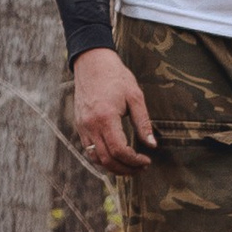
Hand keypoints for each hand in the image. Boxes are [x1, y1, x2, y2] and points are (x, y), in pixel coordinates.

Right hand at [73, 46, 154, 172]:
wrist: (91, 62)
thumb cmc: (115, 76)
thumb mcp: (135, 96)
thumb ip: (143, 123)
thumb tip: (152, 145)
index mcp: (106, 118)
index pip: (119, 151)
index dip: (134, 161)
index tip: (147, 161)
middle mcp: (91, 125)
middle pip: (107, 159)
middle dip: (126, 169)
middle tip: (141, 168)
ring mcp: (83, 127)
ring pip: (96, 158)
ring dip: (113, 167)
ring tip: (130, 166)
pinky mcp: (80, 125)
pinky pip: (89, 150)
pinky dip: (102, 158)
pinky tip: (116, 157)